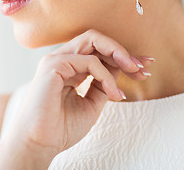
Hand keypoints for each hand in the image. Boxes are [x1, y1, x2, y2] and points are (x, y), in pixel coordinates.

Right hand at [0, 29, 153, 167]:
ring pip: (93, 40)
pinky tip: (114, 94)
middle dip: (123, 51)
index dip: (123, 57)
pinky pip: (89, 62)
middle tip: (142, 68)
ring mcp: (56, 60)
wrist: (39, 144)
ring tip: (135, 72)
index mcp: (69, 67)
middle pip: (97, 39)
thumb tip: (122, 67)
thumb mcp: (92, 103)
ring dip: (119, 55)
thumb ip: (103, 84)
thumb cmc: (61, 128)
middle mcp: (62, 59)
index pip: (98, 51)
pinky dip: (106, 76)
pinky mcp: (53, 65)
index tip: (144, 68)